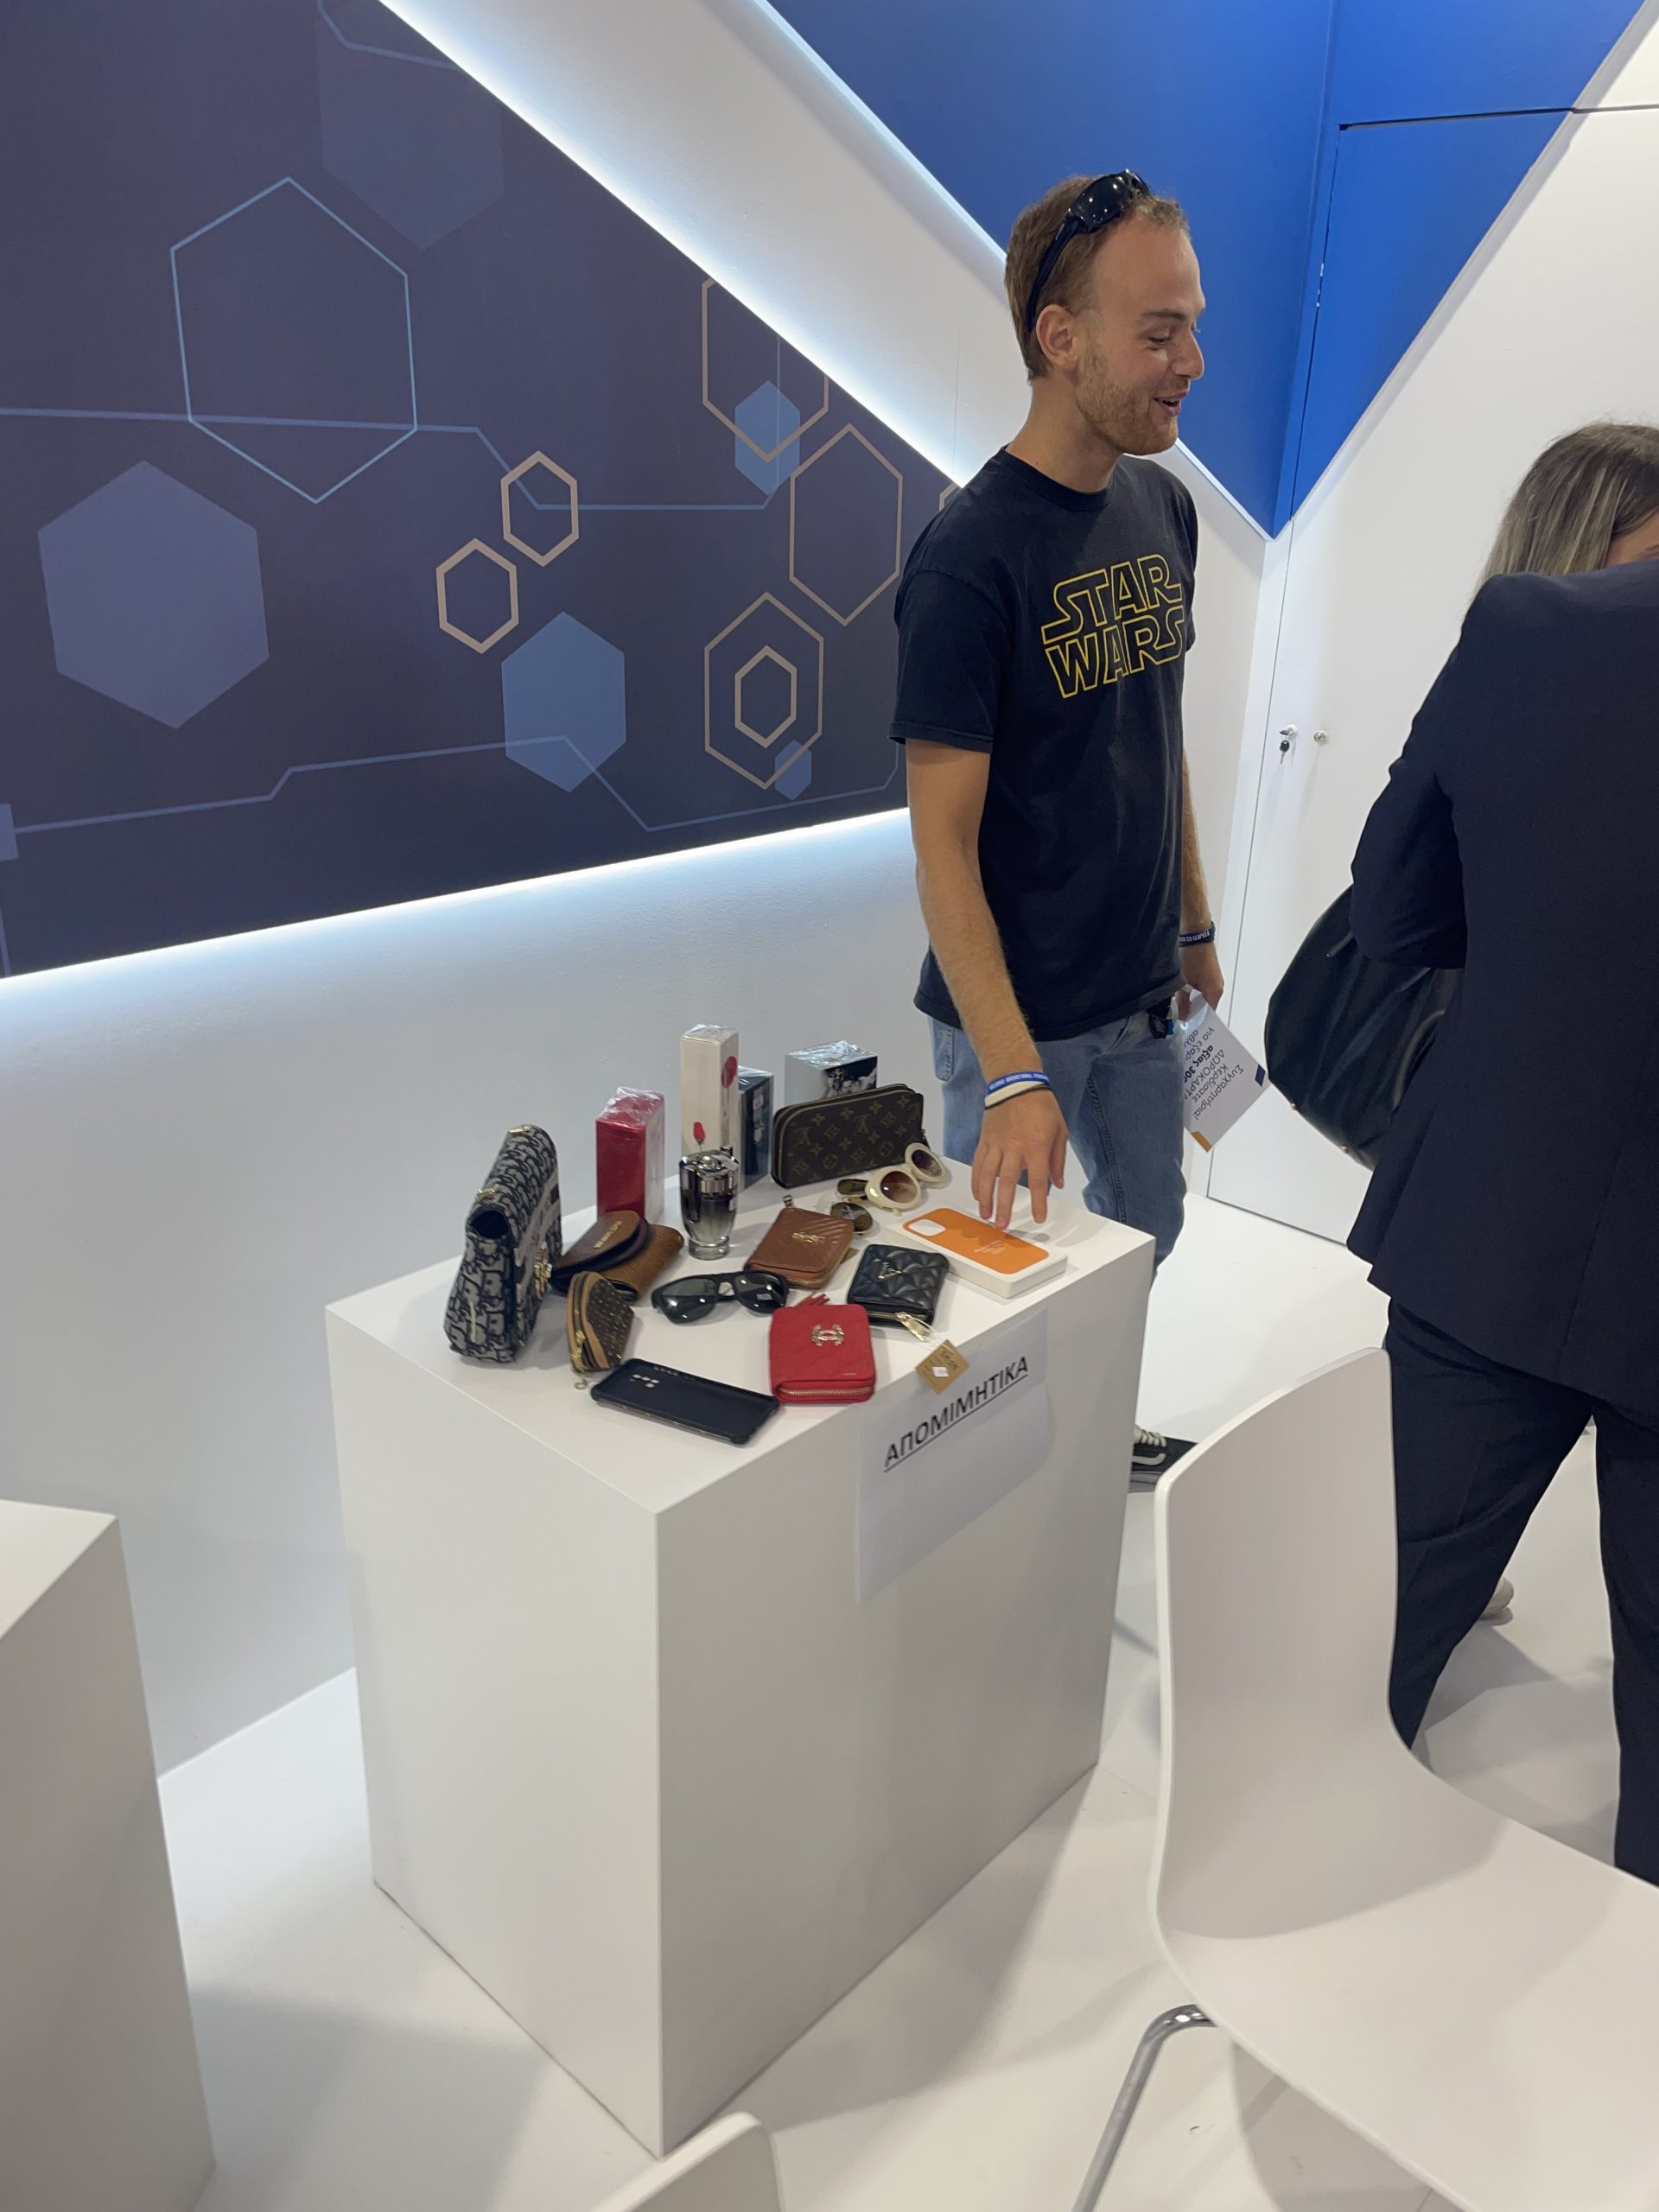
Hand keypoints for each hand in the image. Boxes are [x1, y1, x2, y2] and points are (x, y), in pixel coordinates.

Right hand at [973, 1089, 1068, 1227]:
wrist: (1017, 1082)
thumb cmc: (1040, 1105)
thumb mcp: (1059, 1131)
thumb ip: (1057, 1160)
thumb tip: (1057, 1182)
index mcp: (1036, 1146)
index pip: (1038, 1181)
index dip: (1038, 1202)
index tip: (1038, 1217)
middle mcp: (1015, 1147)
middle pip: (1007, 1182)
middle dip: (1004, 1206)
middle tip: (1002, 1225)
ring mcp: (997, 1143)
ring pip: (987, 1175)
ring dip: (985, 1197)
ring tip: (985, 1214)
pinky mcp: (985, 1139)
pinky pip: (978, 1163)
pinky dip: (976, 1180)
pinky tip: (977, 1193)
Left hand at [1178, 939, 1224, 1020]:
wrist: (1196, 935)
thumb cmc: (1192, 957)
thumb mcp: (1184, 982)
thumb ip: (1183, 1001)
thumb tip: (1183, 1016)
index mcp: (1215, 992)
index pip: (1208, 1014)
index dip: (1197, 1020)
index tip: (1186, 1024)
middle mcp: (1218, 987)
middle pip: (1206, 1006)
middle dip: (1193, 1010)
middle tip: (1180, 1015)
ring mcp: (1215, 979)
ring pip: (1203, 996)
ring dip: (1192, 1000)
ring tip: (1179, 1004)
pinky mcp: (1210, 973)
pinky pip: (1203, 987)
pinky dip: (1194, 991)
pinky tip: (1182, 991)